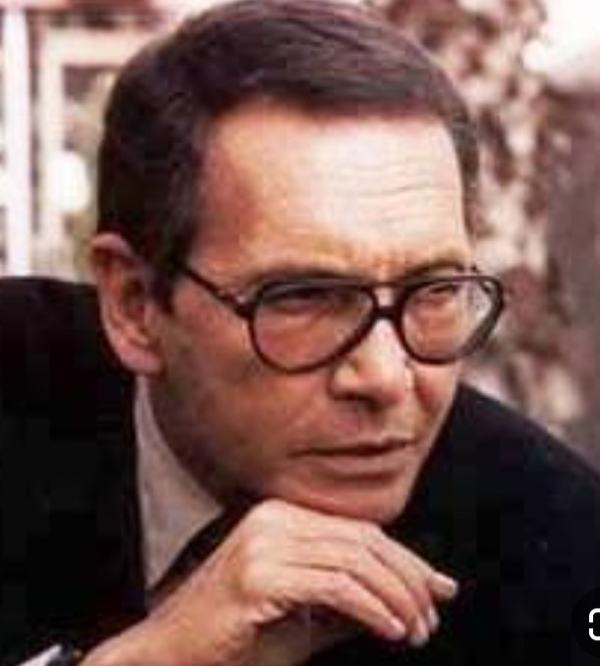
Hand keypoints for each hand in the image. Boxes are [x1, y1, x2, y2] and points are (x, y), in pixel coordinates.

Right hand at [82, 499, 457, 665]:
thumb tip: (418, 595)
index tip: (439, 589)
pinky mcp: (257, 573)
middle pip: (362, 541)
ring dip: (395, 599)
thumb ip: (356, 599)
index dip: (406, 561)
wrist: (172, 655)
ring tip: (416, 631)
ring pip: (354, 562)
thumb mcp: (308, 616)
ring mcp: (263, 542)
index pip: (360, 532)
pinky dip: (371, 609)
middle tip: (431, 617)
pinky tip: (390, 630)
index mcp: (283, 516)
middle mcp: (274, 519)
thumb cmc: (240, 639)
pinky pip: (333, 586)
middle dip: (407, 580)